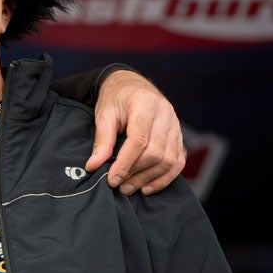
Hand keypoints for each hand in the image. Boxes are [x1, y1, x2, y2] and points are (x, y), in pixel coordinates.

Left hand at [85, 70, 185, 195]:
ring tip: (130, 188)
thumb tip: (93, 166)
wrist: (130, 84)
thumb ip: (102, 141)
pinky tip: (148, 187)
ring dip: (150, 178)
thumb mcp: (104, 114)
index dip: (125, 163)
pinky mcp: (179, 136)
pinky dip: (165, 177)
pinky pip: (178, 161)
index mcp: (145, 104)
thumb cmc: (115, 98)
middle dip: (137, 173)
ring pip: (169, 159)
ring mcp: (176, 125)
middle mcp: (166, 114)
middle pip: (156, 152)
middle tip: (119, 186)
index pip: (139, 140)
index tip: (112, 180)